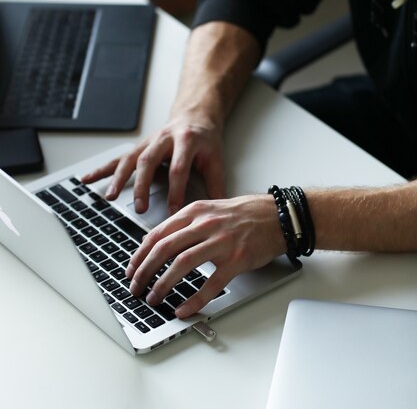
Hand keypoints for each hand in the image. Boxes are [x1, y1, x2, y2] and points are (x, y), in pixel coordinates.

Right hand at [82, 113, 225, 214]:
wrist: (194, 116)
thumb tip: (218, 210)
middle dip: (142, 186)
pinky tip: (87, 179)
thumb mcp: (216, 158)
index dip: (176, 191)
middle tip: (140, 208)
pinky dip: (102, 169)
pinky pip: (118, 159)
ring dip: (118, 179)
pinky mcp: (139, 147)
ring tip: (109, 197)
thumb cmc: (206, 139)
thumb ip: (216, 184)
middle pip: (149, 161)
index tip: (173, 212)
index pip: (178, 168)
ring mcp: (148, 141)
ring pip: (130, 159)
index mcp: (186, 140)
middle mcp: (164, 138)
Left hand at [126, 194, 284, 317]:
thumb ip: (185, 224)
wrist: (276, 216)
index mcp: (195, 212)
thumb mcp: (209, 210)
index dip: (139, 255)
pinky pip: (211, 284)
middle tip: (135, 287)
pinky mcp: (236, 260)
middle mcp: (205, 225)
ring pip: (182, 264)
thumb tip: (158, 243)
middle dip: (144, 271)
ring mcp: (221, 242)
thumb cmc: (243, 214)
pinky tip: (183, 309)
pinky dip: (194, 299)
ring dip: (163, 284)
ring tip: (154, 298)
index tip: (130, 269)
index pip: (158, 234)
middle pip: (164, 249)